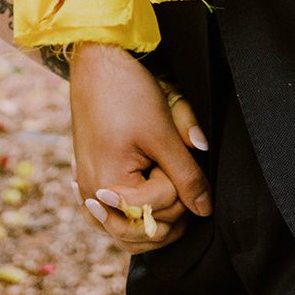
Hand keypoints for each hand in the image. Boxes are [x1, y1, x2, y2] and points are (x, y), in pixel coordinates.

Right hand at [68, 44, 210, 252]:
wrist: (98, 62)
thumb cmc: (128, 93)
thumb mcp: (163, 134)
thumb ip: (186, 175)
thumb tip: (205, 210)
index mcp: (107, 187)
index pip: (157, 214)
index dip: (178, 191)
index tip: (176, 157)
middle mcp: (92, 197)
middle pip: (143, 232)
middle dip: (169, 206)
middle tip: (172, 169)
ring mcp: (88, 191)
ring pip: (130, 231)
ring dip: (156, 215)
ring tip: (169, 183)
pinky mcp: (90, 181)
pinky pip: (116, 216)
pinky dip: (138, 212)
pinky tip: (151, 195)